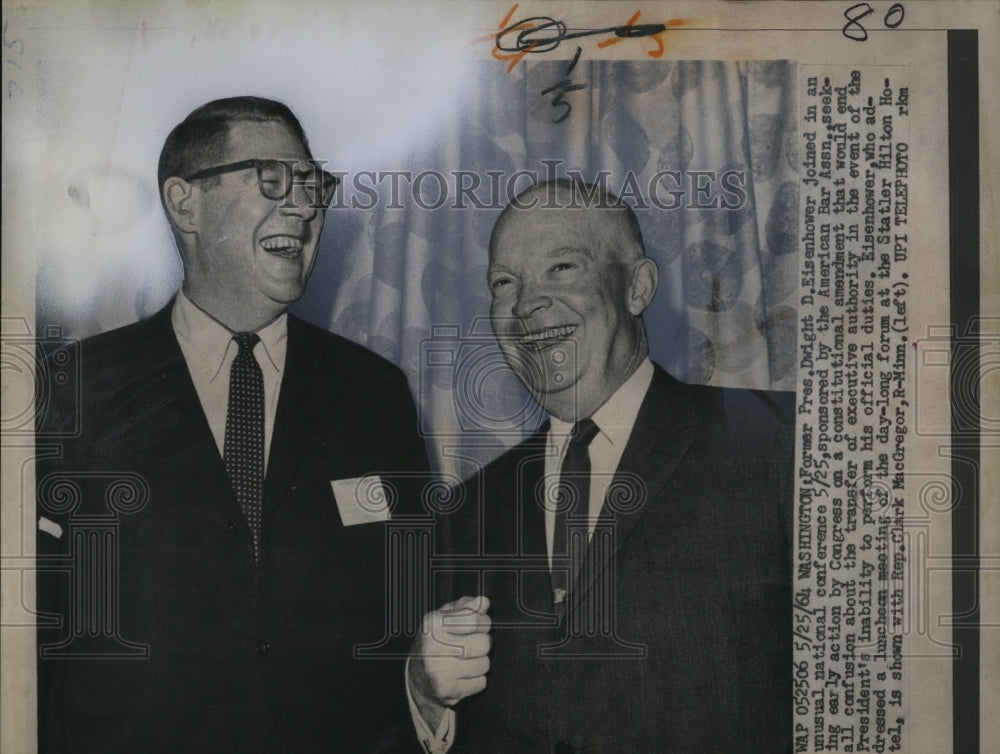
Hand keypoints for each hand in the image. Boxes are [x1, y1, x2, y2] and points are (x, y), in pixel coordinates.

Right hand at [408, 595, 491, 729]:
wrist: (417, 677)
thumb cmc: (436, 641)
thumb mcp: (445, 617)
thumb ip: (465, 607)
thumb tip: (483, 602)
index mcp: (433, 624)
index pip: (475, 618)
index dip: (483, 622)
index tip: (479, 625)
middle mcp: (432, 647)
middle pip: (483, 643)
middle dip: (482, 643)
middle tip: (472, 645)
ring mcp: (438, 671)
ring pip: (484, 664)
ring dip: (480, 663)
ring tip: (465, 661)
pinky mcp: (446, 691)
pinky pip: (481, 683)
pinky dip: (476, 680)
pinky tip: (463, 675)